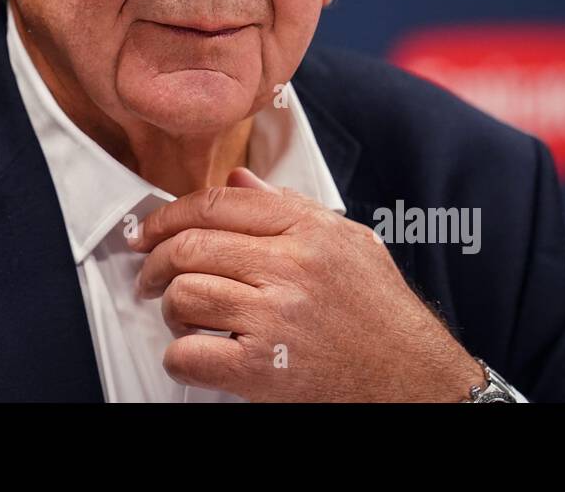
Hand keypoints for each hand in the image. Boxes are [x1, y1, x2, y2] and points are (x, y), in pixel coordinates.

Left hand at [128, 167, 484, 401]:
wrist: (417, 383)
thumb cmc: (383, 316)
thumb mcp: (350, 244)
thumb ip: (291, 208)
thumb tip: (238, 181)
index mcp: (309, 230)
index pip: (217, 204)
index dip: (168, 214)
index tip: (148, 230)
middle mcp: (291, 266)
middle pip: (191, 246)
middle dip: (156, 261)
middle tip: (148, 276)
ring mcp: (274, 317)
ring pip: (183, 294)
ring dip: (171, 309)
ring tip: (183, 318)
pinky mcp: (261, 368)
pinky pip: (189, 353)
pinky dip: (178, 357)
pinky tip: (194, 355)